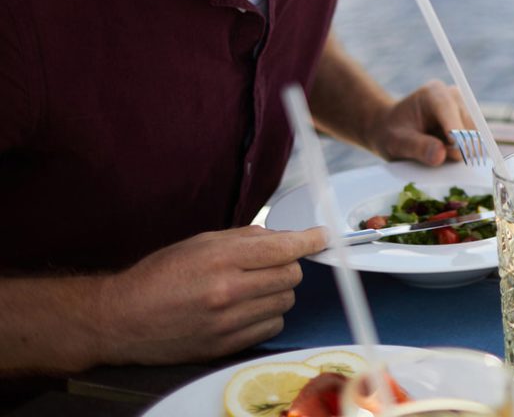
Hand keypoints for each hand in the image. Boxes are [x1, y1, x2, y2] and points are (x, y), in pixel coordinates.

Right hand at [97, 225, 325, 364]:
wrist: (121, 319)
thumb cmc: (159, 275)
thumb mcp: (199, 243)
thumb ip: (244, 238)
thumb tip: (283, 237)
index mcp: (220, 259)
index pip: (283, 247)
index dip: (309, 239)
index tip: (322, 236)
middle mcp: (227, 291)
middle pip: (291, 275)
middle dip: (288, 266)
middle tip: (270, 265)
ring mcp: (227, 323)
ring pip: (285, 302)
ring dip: (277, 292)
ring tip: (252, 288)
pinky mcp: (225, 346)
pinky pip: (271, 328)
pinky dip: (267, 316)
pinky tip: (248, 310)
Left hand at [367, 80, 474, 165]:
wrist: (391, 129)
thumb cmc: (392, 133)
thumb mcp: (397, 143)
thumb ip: (418, 148)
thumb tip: (441, 156)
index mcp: (434, 93)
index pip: (450, 111)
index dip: (456, 132)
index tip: (456, 154)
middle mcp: (453, 97)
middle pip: (467, 125)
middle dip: (460, 148)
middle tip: (446, 164)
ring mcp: (462, 110)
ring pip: (474, 136)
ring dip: (460, 152)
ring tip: (438, 156)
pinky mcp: (467, 123)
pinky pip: (473, 142)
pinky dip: (462, 153)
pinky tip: (447, 157)